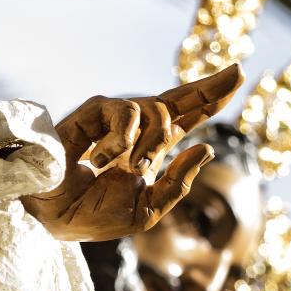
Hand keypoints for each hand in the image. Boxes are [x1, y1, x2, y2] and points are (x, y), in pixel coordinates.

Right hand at [21, 64, 243, 241]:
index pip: (187, 121)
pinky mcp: (95, 112)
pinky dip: (125, 136)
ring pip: (160, 109)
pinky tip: (107, 157)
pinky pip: (128, 110)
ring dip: (155, 139)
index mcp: (150, 151)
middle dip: (209, 87)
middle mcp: (137, 131)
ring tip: (136, 164)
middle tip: (238, 72)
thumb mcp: (146, 211)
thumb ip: (177, 184)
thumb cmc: (92, 215)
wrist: (51, 217)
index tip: (237, 79)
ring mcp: (116, 120)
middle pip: (179, 99)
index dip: (210, 101)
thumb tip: (206, 149)